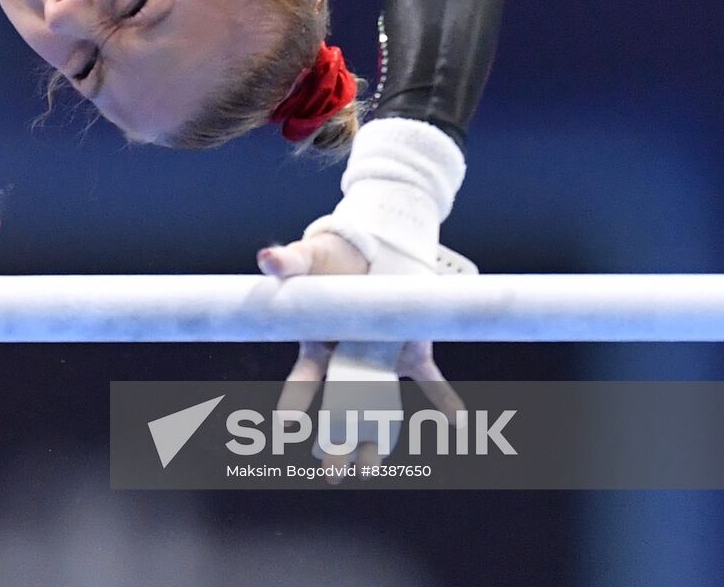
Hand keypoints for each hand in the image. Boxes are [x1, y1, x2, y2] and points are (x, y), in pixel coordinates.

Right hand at [257, 232, 463, 481]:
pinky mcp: (409, 350)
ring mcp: (380, 358)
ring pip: (380, 404)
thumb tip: (265, 257)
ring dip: (379, 435)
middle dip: (336, 442)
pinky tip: (458, 421)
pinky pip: (428, 379)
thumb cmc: (328, 259)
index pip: (305, 378)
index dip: (295, 399)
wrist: (368, 250)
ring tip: (373, 469)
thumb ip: (287, 261)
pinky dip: (443, 399)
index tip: (287, 424)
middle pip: (341, 406)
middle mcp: (348, 359)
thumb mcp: (307, 257)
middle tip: (332, 474)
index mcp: (318, 344)